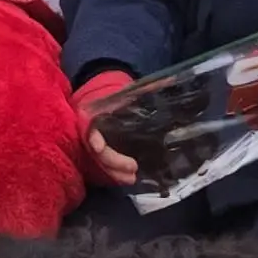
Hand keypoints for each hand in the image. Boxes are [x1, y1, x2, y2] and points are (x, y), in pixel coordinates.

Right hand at [72, 69, 138, 187]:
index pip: (88, 128)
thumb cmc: (115, 95)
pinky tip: (127, 178)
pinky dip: (113, 173)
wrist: (100, 98)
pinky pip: (101, 166)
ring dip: (114, 172)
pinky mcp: (95, 153)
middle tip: (133, 168)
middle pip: (94, 151)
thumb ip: (147, 88)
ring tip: (132, 178)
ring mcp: (90, 143)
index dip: (93, 138)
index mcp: (91, 114)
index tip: (98, 147)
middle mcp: (87, 131)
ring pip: (97, 162)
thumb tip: (170, 79)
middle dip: (112, 162)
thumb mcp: (128, 90)